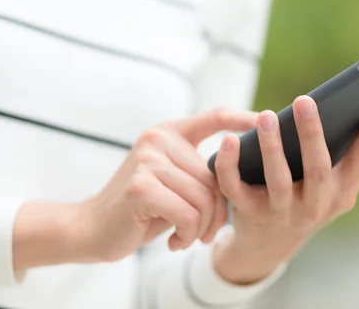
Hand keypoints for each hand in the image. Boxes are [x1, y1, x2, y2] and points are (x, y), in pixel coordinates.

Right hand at [13, 109, 256, 272]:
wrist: (92, 230)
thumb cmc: (142, 209)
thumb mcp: (174, 182)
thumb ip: (200, 171)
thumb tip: (246, 169)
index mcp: (168, 133)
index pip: (214, 117)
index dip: (243, 118)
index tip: (266, 120)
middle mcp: (158, 139)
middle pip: (217, 176)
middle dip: (217, 213)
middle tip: (203, 234)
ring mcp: (147, 160)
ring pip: (204, 198)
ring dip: (201, 228)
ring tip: (185, 238)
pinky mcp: (141, 187)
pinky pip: (188, 215)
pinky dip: (187, 236)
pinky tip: (173, 242)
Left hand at [213, 92, 358, 283]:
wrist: (270, 244)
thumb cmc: (306, 197)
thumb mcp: (331, 183)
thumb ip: (342, 151)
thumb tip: (356, 101)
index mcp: (343, 190)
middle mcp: (317, 204)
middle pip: (317, 168)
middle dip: (312, 134)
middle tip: (305, 100)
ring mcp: (283, 212)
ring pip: (277, 179)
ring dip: (271, 146)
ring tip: (266, 116)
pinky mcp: (250, 214)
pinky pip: (235, 188)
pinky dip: (230, 165)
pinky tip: (229, 140)